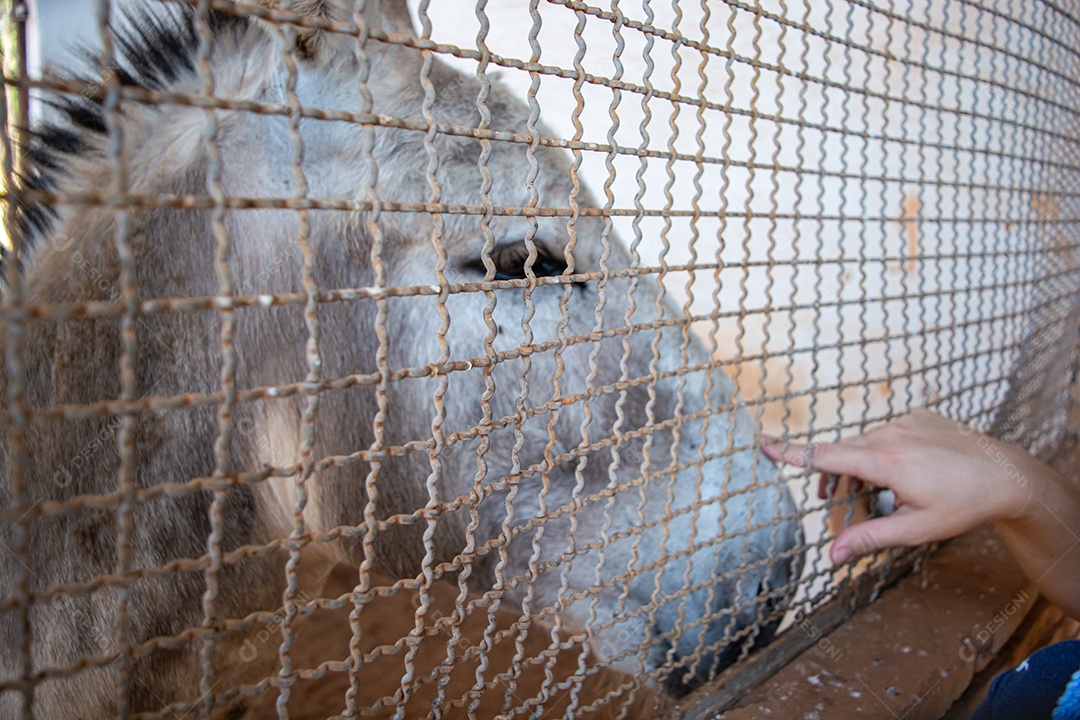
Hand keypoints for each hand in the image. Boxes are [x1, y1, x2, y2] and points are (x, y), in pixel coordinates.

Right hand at [759, 409, 1044, 564]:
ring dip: (858, 465)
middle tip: (835, 500)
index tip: (761, 443)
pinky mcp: (918, 416)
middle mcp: (890, 434)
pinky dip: (882, 450)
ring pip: (863, 442)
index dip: (791, 453)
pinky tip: (907, 470)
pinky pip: (886, 432)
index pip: (825, 456)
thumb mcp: (914, 529)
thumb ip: (868, 538)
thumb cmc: (962, 505)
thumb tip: (833, 557)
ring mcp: (905, 421)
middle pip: (843, 453)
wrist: (1007, 476)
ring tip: (872, 491)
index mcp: (884, 461)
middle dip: (834, 476)